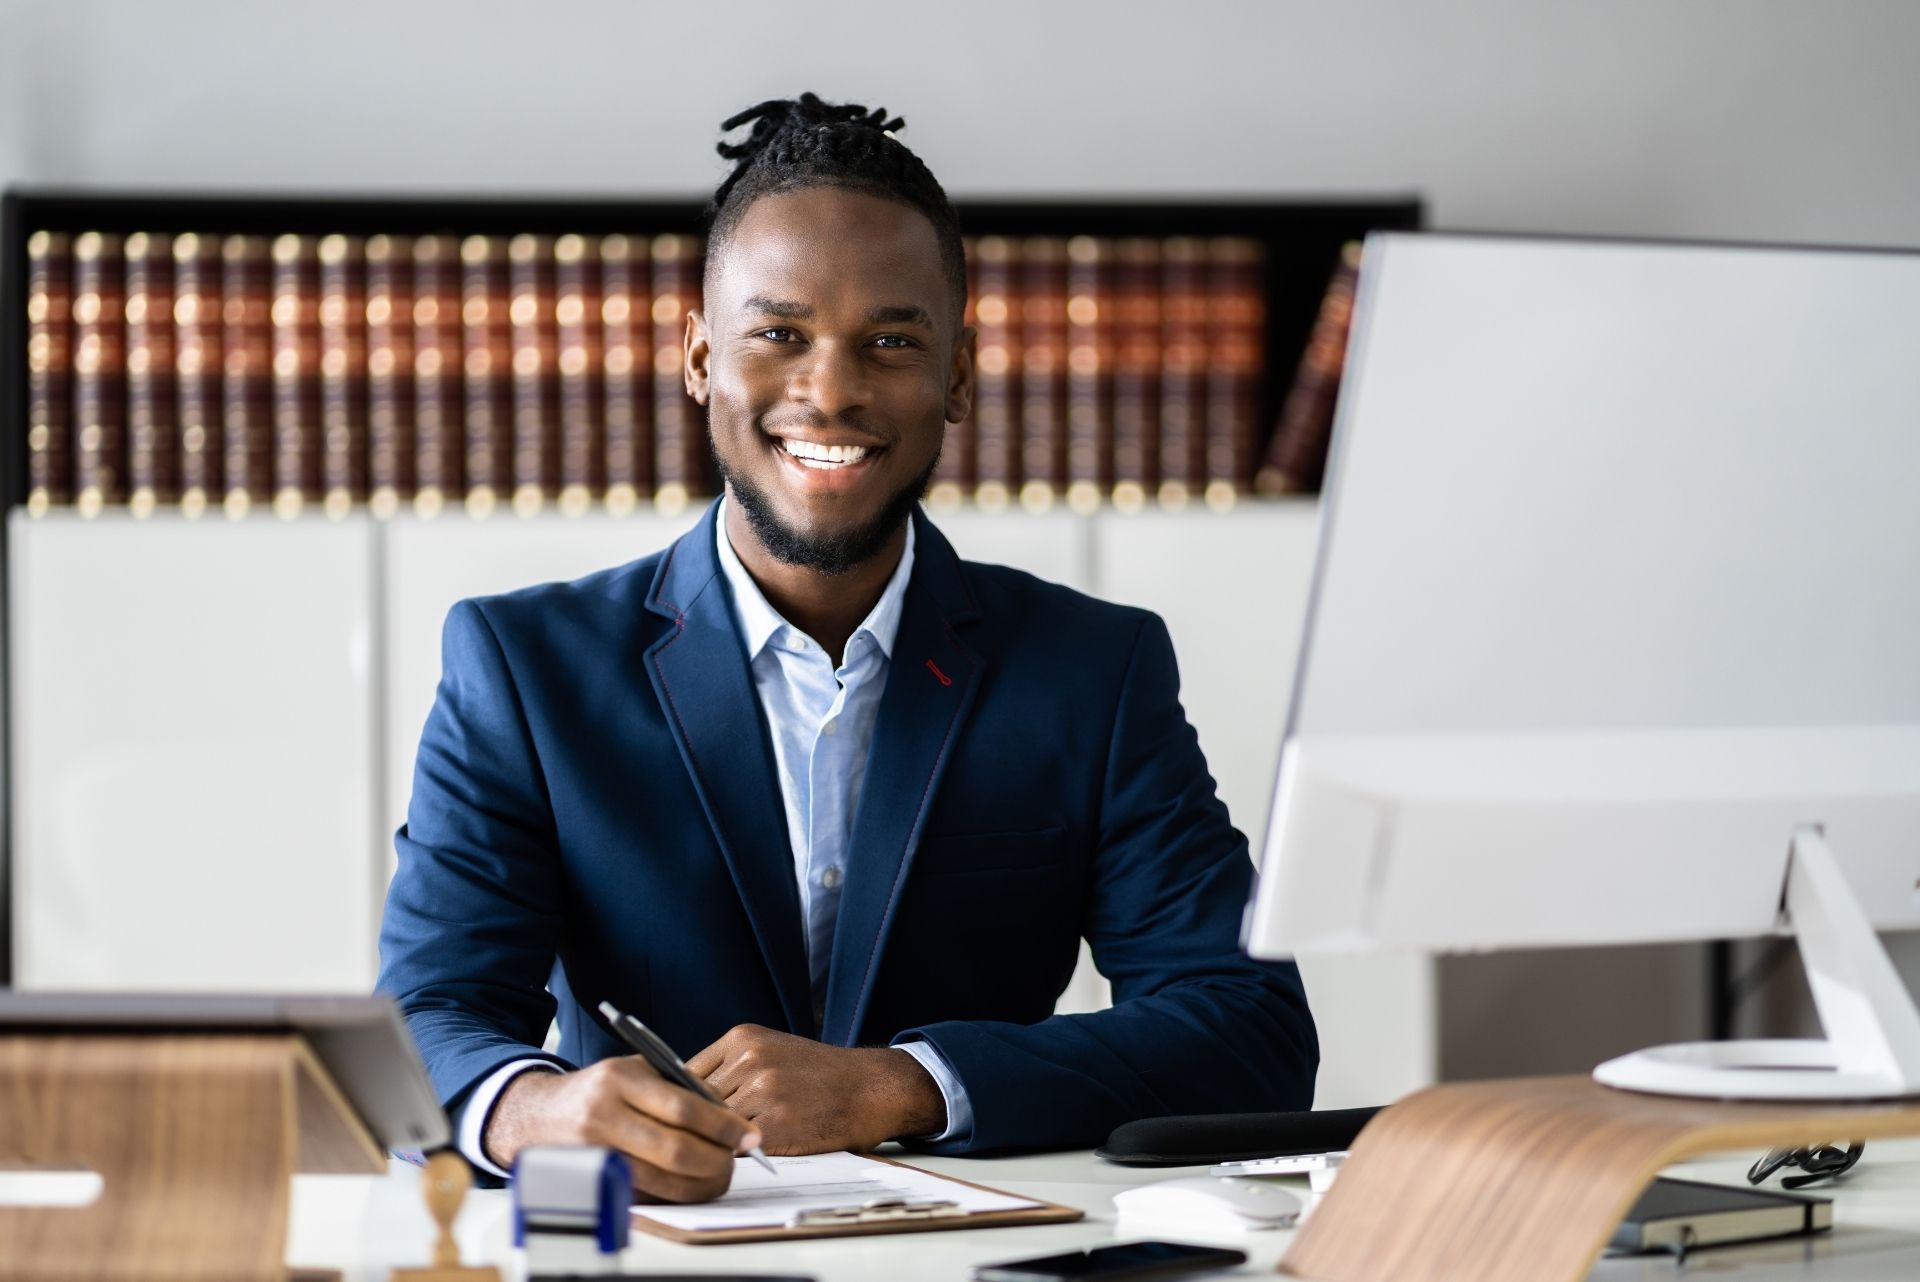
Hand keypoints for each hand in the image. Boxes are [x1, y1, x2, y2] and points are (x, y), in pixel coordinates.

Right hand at [482, 1057, 760, 1202]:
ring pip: (660, 1179)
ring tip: (721, 1175)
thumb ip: (680, 1085)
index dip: (722, 1125)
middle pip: (674, 1148)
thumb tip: (729, 1114)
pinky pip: (643, 1191)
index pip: (682, 1106)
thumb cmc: (600, 1089)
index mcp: (620, 1078)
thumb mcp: (636, 1070)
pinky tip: (691, 1184)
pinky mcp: (592, 1178)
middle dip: (716, 1158)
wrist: (538, 1115)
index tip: (749, 1135)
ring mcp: (595, 1150)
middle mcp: (604, 1114)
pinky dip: (674, 1192)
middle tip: (738, 1159)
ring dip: (699, 1182)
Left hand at [688, 1024, 946, 1153]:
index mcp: (742, 1037)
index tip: (676, 1116)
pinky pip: (737, 1148)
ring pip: (714, 1127)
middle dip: (694, 1123)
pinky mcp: (776, 1127)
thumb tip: (681, 1094)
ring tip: (717, 1151)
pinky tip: (745, 1157)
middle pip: (695, 1102)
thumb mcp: (770, 1050)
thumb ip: (730, 1066)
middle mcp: (749, 1059)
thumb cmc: (819, 1074)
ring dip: (714, 1142)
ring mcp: (762, 1093)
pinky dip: (737, 1156)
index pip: (684, 1072)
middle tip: (690, 1140)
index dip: (678, 1100)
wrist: (869, 1088)